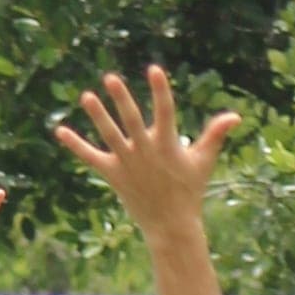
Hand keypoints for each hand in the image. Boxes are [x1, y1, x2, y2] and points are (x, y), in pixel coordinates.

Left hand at [53, 67, 240, 231]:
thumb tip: (235, 115)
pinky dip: (75, 145)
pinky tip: (60, 130)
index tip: (154, 69)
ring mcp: (127, 163)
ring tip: (85, 96)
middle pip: (131, 120)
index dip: (160, 90)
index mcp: (168, 144)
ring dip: (97, 116)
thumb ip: (216, 134)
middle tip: (109, 78)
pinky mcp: (113, 174)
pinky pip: (91, 157)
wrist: (171, 224)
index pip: (165, 111)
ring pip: (109, 135)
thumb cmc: (189, 189)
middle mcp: (145, 151)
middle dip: (121, 99)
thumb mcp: (204, 160)